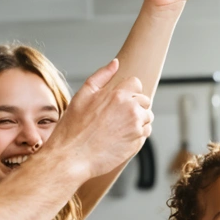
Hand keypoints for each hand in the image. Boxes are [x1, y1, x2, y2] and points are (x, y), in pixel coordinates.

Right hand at [48, 58, 152, 178]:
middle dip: (134, 106)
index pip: (136, 84)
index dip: (128, 92)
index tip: (119, 101)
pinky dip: (136, 135)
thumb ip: (101, 76)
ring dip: (137, 121)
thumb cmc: (73, 127)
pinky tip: (119, 138)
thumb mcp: (82, 95)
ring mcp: (136, 127)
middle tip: (116, 117)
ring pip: (147, 118)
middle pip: (144, 101)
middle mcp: (130, 109)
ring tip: (117, 128)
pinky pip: (144, 134)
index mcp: (118, 95)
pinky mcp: (137, 143)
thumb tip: (116, 62)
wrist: (71, 157)